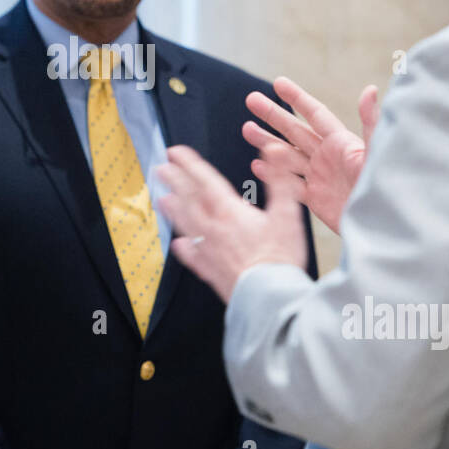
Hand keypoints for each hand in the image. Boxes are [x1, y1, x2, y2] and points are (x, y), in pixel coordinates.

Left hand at [155, 145, 308, 302]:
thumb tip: (273, 152)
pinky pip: (192, 256)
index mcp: (229, 211)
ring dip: (173, 210)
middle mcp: (214, 228)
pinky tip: (178, 244)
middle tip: (161, 169)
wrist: (268, 296)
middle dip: (174, 182)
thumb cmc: (279, 257)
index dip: (189, 164)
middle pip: (189, 200)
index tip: (175, 152)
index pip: (205, 180)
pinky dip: (184, 248)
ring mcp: (209, 250)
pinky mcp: (210, 271)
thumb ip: (279, 181)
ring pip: (186, 225)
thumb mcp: (287, 213)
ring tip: (162, 199)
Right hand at [242, 76, 379, 234]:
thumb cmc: (385, 187)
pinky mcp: (316, 198)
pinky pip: (289, 183)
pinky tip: (257, 166)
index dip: (297, 97)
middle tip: (251, 100)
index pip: (315, 114)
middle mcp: (328, 156)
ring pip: (287, 155)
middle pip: (295, 130)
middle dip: (273, 115)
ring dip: (267, 141)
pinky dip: (273, 174)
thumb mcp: (375, 153)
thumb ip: (370, 122)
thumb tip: (370, 90)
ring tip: (246, 129)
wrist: (382, 226)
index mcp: (341, 142)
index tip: (278, 82)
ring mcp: (320, 176)